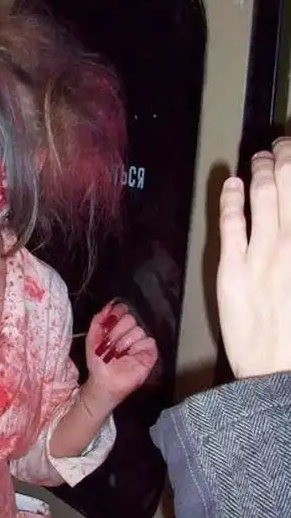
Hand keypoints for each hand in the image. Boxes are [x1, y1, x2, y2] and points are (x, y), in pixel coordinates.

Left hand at [84, 301, 157, 407]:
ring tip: (116, 354)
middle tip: (108, 344)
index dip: (117, 312)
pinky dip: (137, 348)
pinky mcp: (150, 353)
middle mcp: (130, 332)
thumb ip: (98, 320)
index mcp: (117, 326)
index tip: (110, 319)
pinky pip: (149, 341)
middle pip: (130, 319)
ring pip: (138, 330)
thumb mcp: (92, 338)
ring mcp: (141, 342)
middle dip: (116, 331)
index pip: (123, 309)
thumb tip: (108, 305)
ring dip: (124, 342)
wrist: (102, 381)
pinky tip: (129, 356)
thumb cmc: (98, 361)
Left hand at [217, 139, 290, 377]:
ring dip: (261, 169)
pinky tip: (232, 184)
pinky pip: (232, 223)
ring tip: (260, 157)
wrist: (282, 372)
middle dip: (286, 157)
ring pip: (264, 195)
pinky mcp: (234, 268)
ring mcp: (265, 253)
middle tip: (282, 145)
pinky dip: (232, 198)